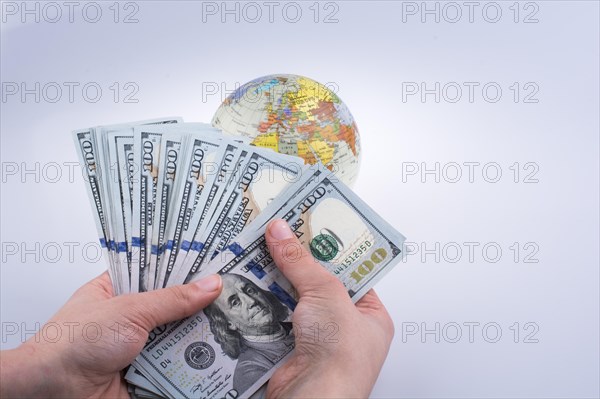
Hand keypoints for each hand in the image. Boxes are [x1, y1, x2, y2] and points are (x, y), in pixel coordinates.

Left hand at [0, 272, 221, 398]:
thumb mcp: (129, 310)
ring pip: (179, 336)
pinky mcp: (147, 372)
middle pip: (174, 305)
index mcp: (119, 289)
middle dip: (200, 304)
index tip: (217, 263)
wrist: (53, 393)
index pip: (160, 270)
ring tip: (231, 324)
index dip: (187, 267)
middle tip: (232, 295)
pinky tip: (214, 356)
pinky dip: (193, 363)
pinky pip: (177, 365)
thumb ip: (172, 299)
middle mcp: (131, 317)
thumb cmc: (72, 343)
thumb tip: (209, 284)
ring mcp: (140, 346)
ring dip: (199, 335)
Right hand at [264, 219, 394, 398]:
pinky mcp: (290, 350)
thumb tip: (282, 233)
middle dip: (298, 264)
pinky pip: (275, 319)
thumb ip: (301, 261)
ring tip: (261, 253)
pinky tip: (252, 285)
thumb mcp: (326, 293)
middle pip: (318, 285)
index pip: (350, 273)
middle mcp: (346, 329)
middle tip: (280, 236)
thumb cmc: (340, 356)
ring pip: (293, 302)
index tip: (310, 228)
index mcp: (370, 315)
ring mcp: (317, 341)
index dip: (330, 249)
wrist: (313, 398)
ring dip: (277, 283)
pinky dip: (263, 305)